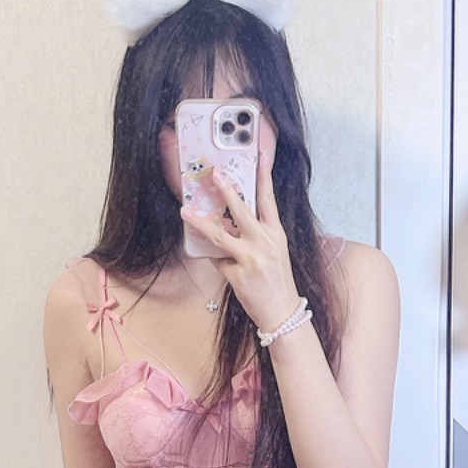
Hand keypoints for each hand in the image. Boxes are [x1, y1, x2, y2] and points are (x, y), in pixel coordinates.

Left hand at [182, 139, 301, 334]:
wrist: (282, 312)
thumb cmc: (277, 282)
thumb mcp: (274, 253)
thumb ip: (256, 236)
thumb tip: (227, 224)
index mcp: (276, 234)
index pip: (269, 199)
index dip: (264, 176)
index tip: (260, 155)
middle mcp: (265, 242)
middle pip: (243, 210)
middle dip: (227, 190)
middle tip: (215, 173)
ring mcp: (251, 258)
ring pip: (220, 235)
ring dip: (200, 222)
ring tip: (185, 211)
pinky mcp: (238, 275)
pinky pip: (217, 260)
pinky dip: (212, 258)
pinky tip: (208, 256)